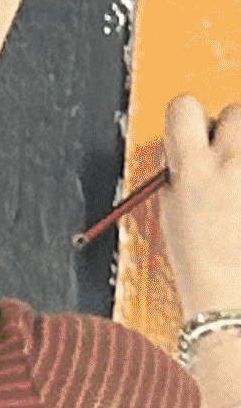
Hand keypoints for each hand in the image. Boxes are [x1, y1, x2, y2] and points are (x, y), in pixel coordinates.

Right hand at [160, 94, 240, 322]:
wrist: (235, 301)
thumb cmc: (204, 266)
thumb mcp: (172, 213)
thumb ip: (180, 171)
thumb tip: (186, 145)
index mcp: (193, 171)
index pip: (184, 107)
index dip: (188, 118)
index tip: (194, 131)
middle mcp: (233, 166)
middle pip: (234, 112)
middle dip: (231, 131)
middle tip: (229, 162)